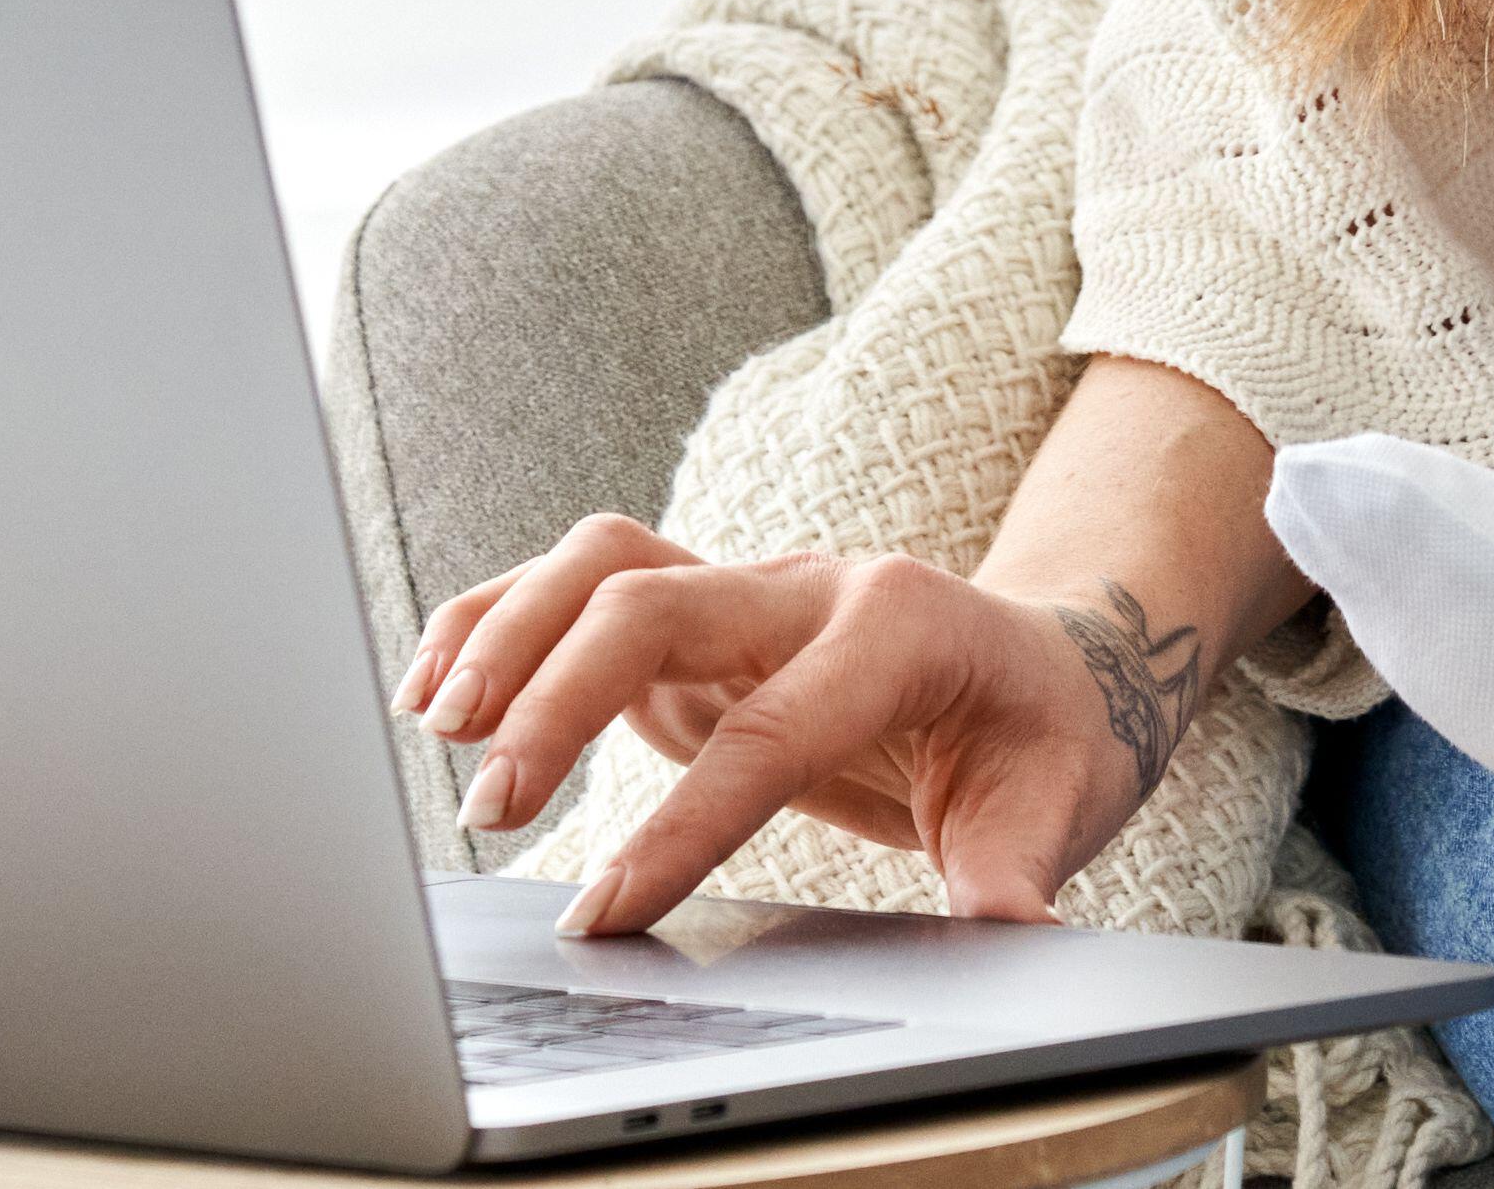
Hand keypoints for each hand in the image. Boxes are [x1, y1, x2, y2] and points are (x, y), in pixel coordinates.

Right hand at [396, 513, 1163, 935]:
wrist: (1048, 659)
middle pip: (652, 603)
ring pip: (602, 565)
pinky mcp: (694, 615)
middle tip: (490, 810)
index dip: (682, 824)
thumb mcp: (1058, 802)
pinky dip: (499, 619)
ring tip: (435, 727)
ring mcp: (744, 590)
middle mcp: (806, 586)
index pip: (768, 727)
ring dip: (509, 635)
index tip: (606, 911)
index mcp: (896, 629)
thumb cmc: (1045, 733)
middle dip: (557, 696)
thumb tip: (1013, 929)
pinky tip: (436, 686)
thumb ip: (1017, 865)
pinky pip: (580, 586)